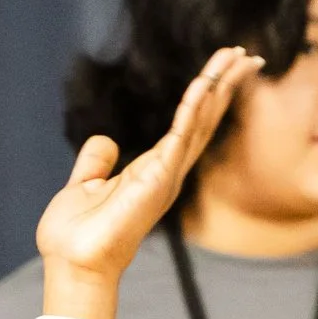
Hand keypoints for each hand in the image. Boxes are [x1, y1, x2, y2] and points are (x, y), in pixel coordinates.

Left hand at [33, 46, 259, 318]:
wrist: (72, 263)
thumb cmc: (77, 236)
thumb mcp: (85, 186)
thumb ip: (96, 162)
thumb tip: (105, 141)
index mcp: (153, 171)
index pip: (188, 126)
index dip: (207, 96)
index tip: (223, 68)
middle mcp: (167, 172)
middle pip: (204, 120)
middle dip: (224, 85)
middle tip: (246, 55)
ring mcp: (165, 176)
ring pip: (199, 122)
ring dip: (218, 88)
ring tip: (237, 58)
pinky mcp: (156, 180)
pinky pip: (178, 136)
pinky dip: (192, 109)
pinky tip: (203, 85)